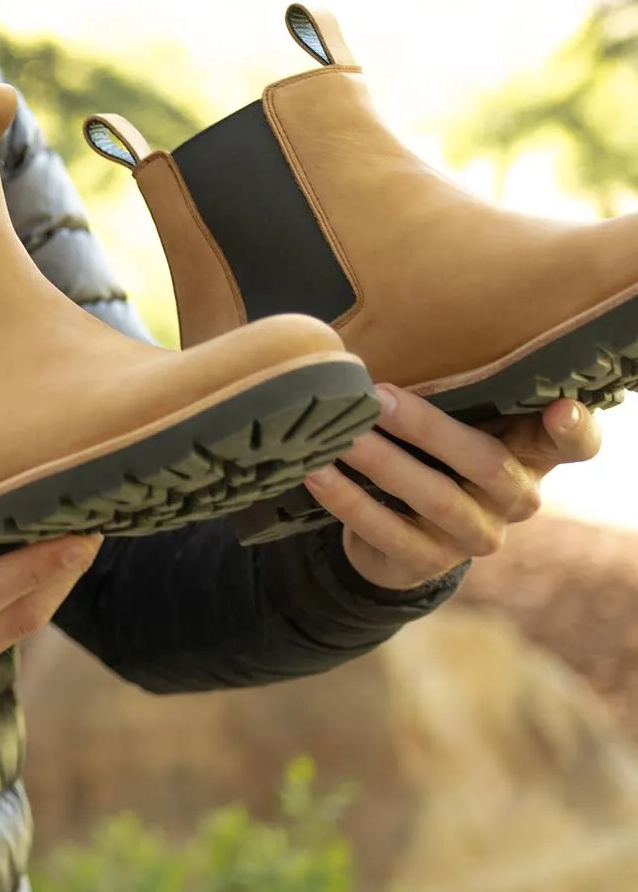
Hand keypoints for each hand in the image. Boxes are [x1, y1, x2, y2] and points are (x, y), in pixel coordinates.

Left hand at [304, 384, 601, 592]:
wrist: (398, 532)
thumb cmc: (432, 454)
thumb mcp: (454, 423)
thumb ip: (453, 392)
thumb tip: (389, 330)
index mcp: (530, 455)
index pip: (574, 445)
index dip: (573, 429)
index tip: (560, 408)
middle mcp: (515, 498)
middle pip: (486, 462)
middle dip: (429, 428)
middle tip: (378, 398)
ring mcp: (474, 535)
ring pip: (435, 498)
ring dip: (383, 462)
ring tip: (341, 434)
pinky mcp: (428, 561)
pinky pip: (387, 531)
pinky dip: (348, 500)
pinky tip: (317, 473)